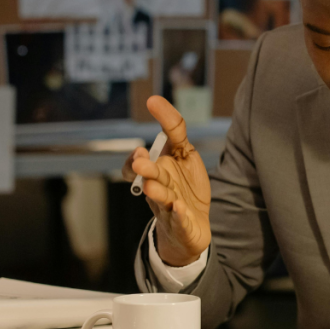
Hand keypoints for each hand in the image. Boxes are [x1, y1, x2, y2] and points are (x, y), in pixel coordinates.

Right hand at [122, 96, 210, 266]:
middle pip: (150, 177)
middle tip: (140, 160)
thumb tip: (155, 100)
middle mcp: (160, 187)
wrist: (190, 228)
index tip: (146, 123)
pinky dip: (178, 216)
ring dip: (157, 192)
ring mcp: (170, 207)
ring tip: (151, 187)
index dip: (140, 149)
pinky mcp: (183, 225)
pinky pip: (179, 221)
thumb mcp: (184, 155)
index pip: (142, 158)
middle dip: (144, 169)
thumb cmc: (185, 187)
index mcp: (158, 169)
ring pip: (161, 199)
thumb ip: (175, 131)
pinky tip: (179, 207)